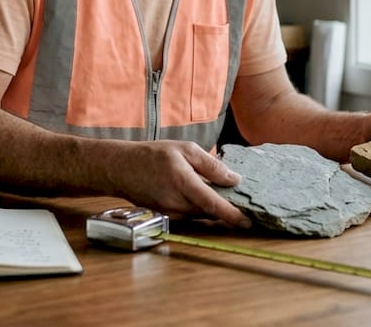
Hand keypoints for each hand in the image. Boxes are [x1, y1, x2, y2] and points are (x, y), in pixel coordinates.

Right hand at [101, 140, 251, 227]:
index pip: (213, 205)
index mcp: (183, 182)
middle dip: (227, 210)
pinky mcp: (166, 217)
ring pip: (200, 216)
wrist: (121, 169)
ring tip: (225, 197)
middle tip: (243, 201)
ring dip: (214, 210)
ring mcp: (169, 213)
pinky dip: (200, 209)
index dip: (233, 216)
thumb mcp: (185, 149)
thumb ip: (211, 165)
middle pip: (210, 213)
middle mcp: (176, 203)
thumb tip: (234, 179)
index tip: (248, 222)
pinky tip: (204, 197)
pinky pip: (190, 216)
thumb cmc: (153, 155)